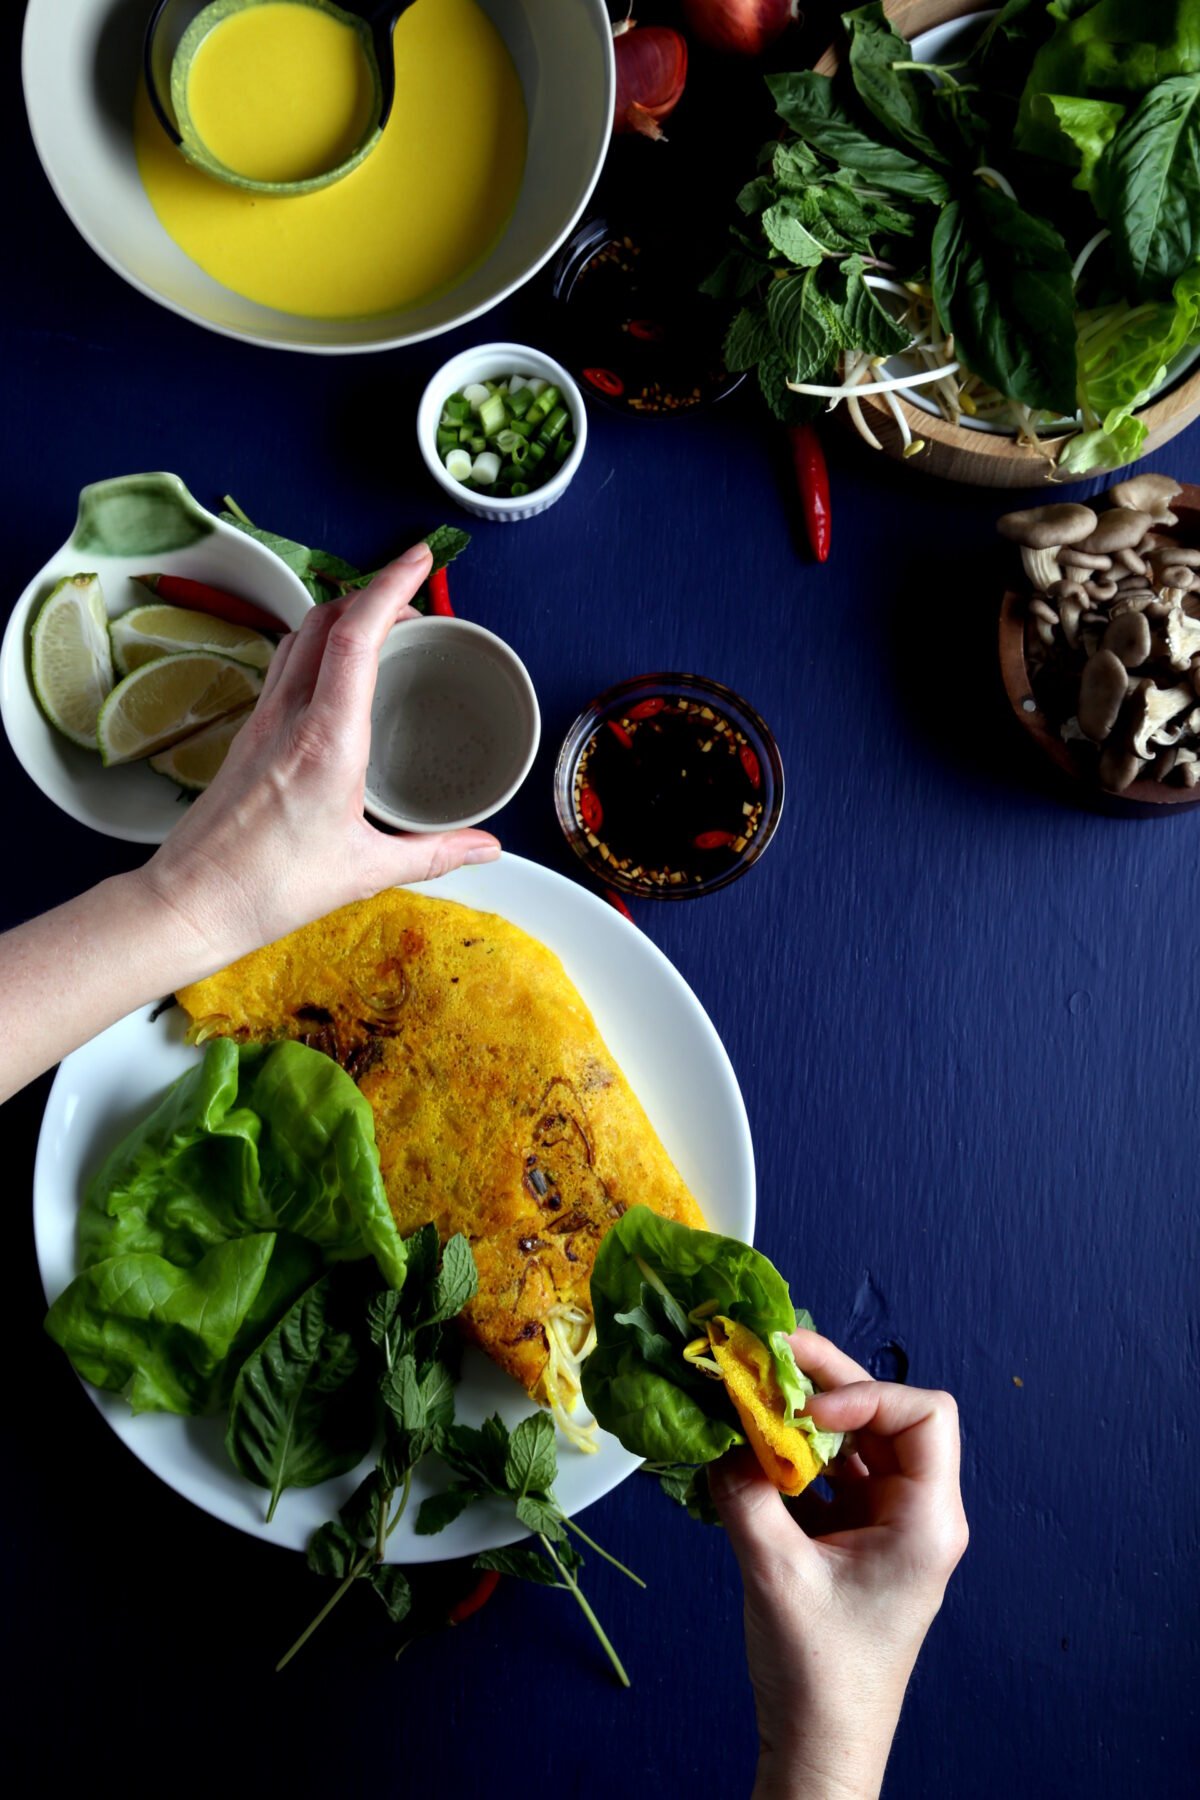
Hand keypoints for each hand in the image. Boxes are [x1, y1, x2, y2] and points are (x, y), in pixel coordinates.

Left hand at [137, 545, 500, 974]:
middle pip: (326, 619)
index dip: (390, 585)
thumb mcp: (366, 871)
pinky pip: (286, 665)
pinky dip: (319, 646)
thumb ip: (435, 853)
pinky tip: (341, 672)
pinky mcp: (248, 733)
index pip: (357, 636)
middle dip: (373, 592)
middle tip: (416, 597)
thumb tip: (487, 846)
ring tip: (383, 625)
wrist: (191, 902)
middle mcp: (289, 715)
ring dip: (342, 615)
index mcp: (326, 740)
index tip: (421, 559)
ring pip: (301, 635)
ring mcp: (263, 719)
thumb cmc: (268, 888)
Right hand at [710, 1331, 967, 1799]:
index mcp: (927, 1522)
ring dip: (807, 1418)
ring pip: (857, 1442)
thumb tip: (721, 1434)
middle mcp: (917, 1515)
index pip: (925, 1416)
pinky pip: (833, 1475)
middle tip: (770, 1351)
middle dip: (829, 1382)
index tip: (809, 1407)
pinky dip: (796, 1456)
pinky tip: (754, 1450)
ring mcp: (887, 1526)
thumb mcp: (775, 1572)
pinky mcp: (857, 1539)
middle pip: (887, 1416)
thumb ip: (746, 1493)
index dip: (868, 1394)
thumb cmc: (818, 1675)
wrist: (820, 1747)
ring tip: (755, 1395)